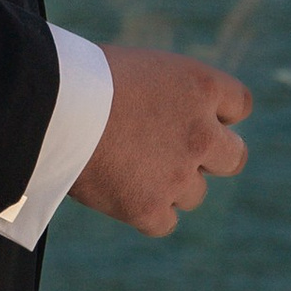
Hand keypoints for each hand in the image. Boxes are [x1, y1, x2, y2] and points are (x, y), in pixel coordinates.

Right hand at [71, 43, 251, 236]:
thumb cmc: (83, 77)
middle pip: (234, 158)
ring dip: (171, 185)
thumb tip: (173, 117)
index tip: (194, 117)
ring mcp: (179, 175)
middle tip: (177, 154)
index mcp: (201, 87)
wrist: (51, 108)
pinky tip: (121, 192)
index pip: (239, 106)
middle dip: (212, 157)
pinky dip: (146, 211)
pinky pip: (164, 221)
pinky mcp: (151, 208)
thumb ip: (168, 94)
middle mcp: (201, 133)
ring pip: (194, 193)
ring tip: (128, 168)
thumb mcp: (138, 69)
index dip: (217, 114)